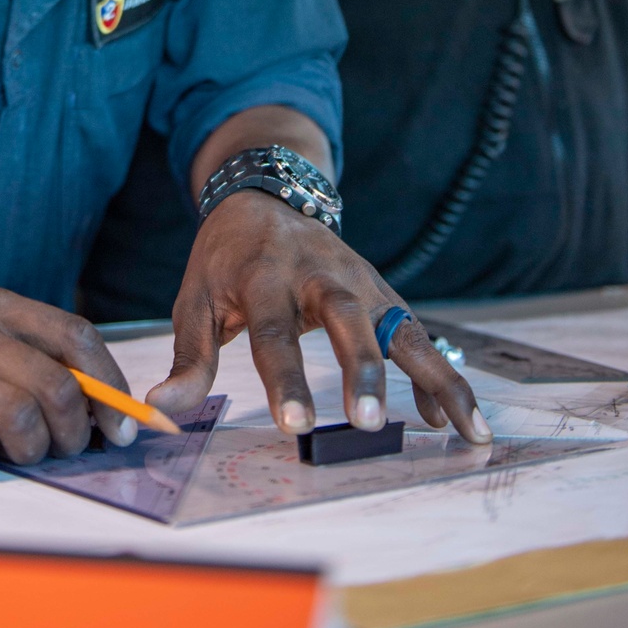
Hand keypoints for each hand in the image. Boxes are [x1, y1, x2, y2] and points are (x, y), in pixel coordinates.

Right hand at [0, 287, 136, 473]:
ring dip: (34, 450)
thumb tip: (105, 408)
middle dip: (77, 431)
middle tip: (68, 450)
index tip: (120, 426)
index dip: (110, 386)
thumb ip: (31, 353)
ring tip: (20, 454)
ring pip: (20, 418)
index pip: (75, 337)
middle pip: (55, 384)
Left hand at [147, 192, 492, 443]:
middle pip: (348, 318)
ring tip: (466, 431)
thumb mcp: (196, 298)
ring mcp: (360, 280)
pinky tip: (451, 421)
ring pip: (402, 326)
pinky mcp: (383, 292)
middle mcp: (320, 273)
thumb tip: (161, 409)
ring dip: (435, 377)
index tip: (293, 423)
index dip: (285, 377)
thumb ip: (189, 358)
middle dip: (363, 370)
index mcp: (265, 275)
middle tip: (369, 423)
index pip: (274, 331)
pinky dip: (440, 375)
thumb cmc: (226, 259)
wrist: (266, 196)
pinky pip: (416, 335)